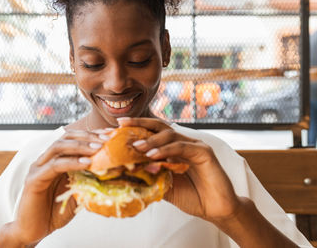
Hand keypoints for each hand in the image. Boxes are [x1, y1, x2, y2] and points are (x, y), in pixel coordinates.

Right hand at [9, 129, 108, 244]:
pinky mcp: (34, 180)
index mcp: (56, 159)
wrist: (33, 231)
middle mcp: (46, 159)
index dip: (92, 134)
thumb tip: (114, 172)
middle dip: (88, 136)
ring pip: (59, 147)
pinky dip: (72, 162)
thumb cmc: (55, 211)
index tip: (110, 134)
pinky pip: (54, 166)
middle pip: (66, 137)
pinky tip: (86, 163)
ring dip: (80, 145)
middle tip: (107, 138)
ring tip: (98, 148)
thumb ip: (90, 180)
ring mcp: (38, 168)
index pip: (74, 138)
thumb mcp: (78, 193)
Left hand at [117, 117, 239, 221]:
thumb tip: (128, 171)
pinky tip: (153, 154)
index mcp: (173, 148)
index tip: (118, 125)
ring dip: (152, 140)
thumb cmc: (192, 196)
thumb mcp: (165, 185)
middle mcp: (183, 143)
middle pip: (160, 127)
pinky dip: (166, 149)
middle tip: (123, 125)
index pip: (153, 132)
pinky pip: (182, 147)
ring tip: (136, 147)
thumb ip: (151, 176)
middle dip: (140, 124)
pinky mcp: (204, 152)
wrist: (215, 209)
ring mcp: (194, 145)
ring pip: (170, 135)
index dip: (137, 127)